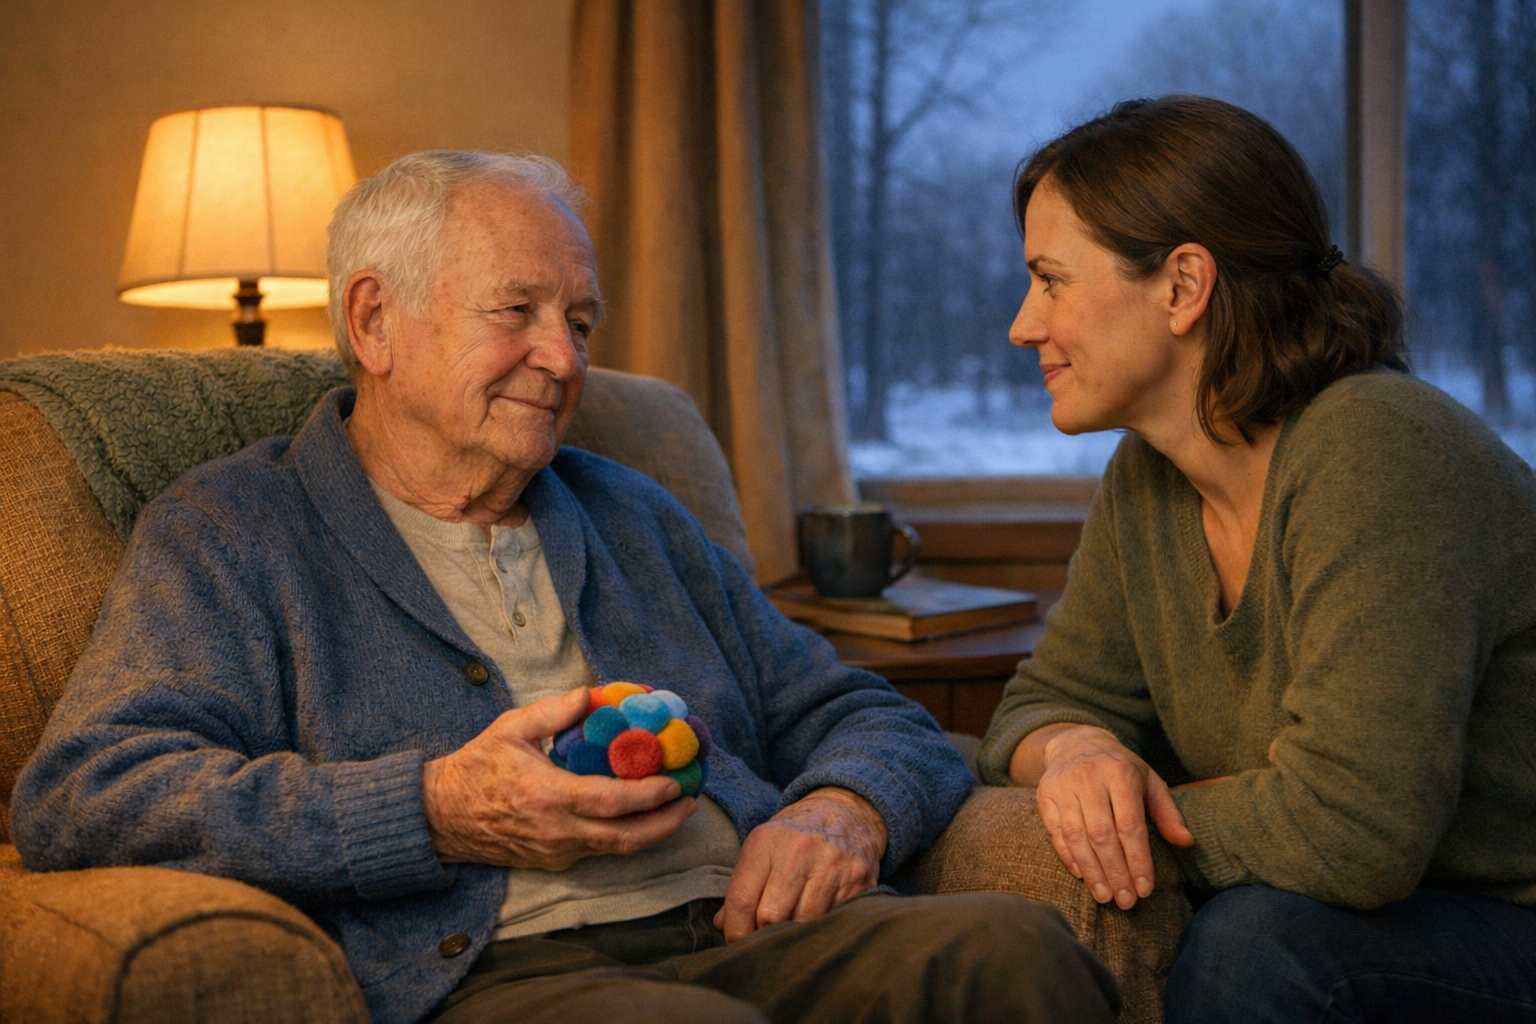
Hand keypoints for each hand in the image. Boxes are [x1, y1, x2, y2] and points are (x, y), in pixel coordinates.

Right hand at [422, 688, 695, 869]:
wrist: (441, 816)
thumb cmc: (476, 767)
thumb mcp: (511, 728)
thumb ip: (554, 711)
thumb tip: (591, 693)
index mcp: (548, 796)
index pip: (612, 802)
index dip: (649, 796)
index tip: (676, 782)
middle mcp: (558, 831)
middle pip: (626, 837)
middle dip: (666, 822)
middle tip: (692, 801)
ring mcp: (556, 851)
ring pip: (617, 849)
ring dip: (652, 832)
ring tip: (677, 810)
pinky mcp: (554, 861)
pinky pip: (599, 851)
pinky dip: (626, 836)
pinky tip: (642, 818)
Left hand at [713, 786, 885, 942]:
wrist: (845, 811)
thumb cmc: (795, 835)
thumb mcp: (762, 847)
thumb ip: (742, 885)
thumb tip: (724, 925)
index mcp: (767, 840)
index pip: (742, 898)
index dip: (735, 930)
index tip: (736, 941)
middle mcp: (799, 850)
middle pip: (771, 916)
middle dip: (763, 933)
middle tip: (763, 936)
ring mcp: (832, 865)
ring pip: (803, 923)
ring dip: (793, 932)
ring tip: (790, 926)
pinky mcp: (858, 880)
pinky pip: (832, 919)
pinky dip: (820, 925)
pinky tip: (816, 917)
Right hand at [1029, 725, 1193, 909]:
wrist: (1077, 742)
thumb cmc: (1121, 769)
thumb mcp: (1149, 782)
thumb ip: (1167, 812)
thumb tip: (1186, 842)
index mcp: (1119, 772)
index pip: (1129, 825)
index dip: (1137, 860)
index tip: (1144, 889)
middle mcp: (1088, 777)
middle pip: (1101, 834)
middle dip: (1115, 872)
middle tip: (1125, 901)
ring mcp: (1062, 785)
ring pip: (1075, 836)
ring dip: (1091, 871)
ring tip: (1104, 896)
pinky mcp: (1044, 795)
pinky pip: (1054, 832)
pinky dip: (1068, 856)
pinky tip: (1082, 876)